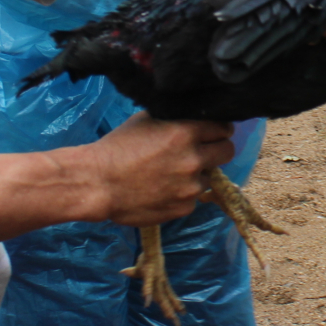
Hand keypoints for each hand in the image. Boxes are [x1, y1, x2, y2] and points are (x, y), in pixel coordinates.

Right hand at [92, 114, 235, 226]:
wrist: (98, 183)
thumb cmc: (118, 147)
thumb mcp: (147, 121)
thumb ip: (176, 120)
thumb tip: (196, 118)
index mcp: (186, 133)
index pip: (224, 128)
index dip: (218, 130)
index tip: (211, 133)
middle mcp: (194, 159)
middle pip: (227, 151)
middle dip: (216, 150)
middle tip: (200, 152)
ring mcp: (191, 186)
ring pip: (209, 177)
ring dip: (197, 175)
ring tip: (171, 174)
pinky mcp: (184, 207)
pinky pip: (193, 198)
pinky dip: (182, 194)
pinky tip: (162, 190)